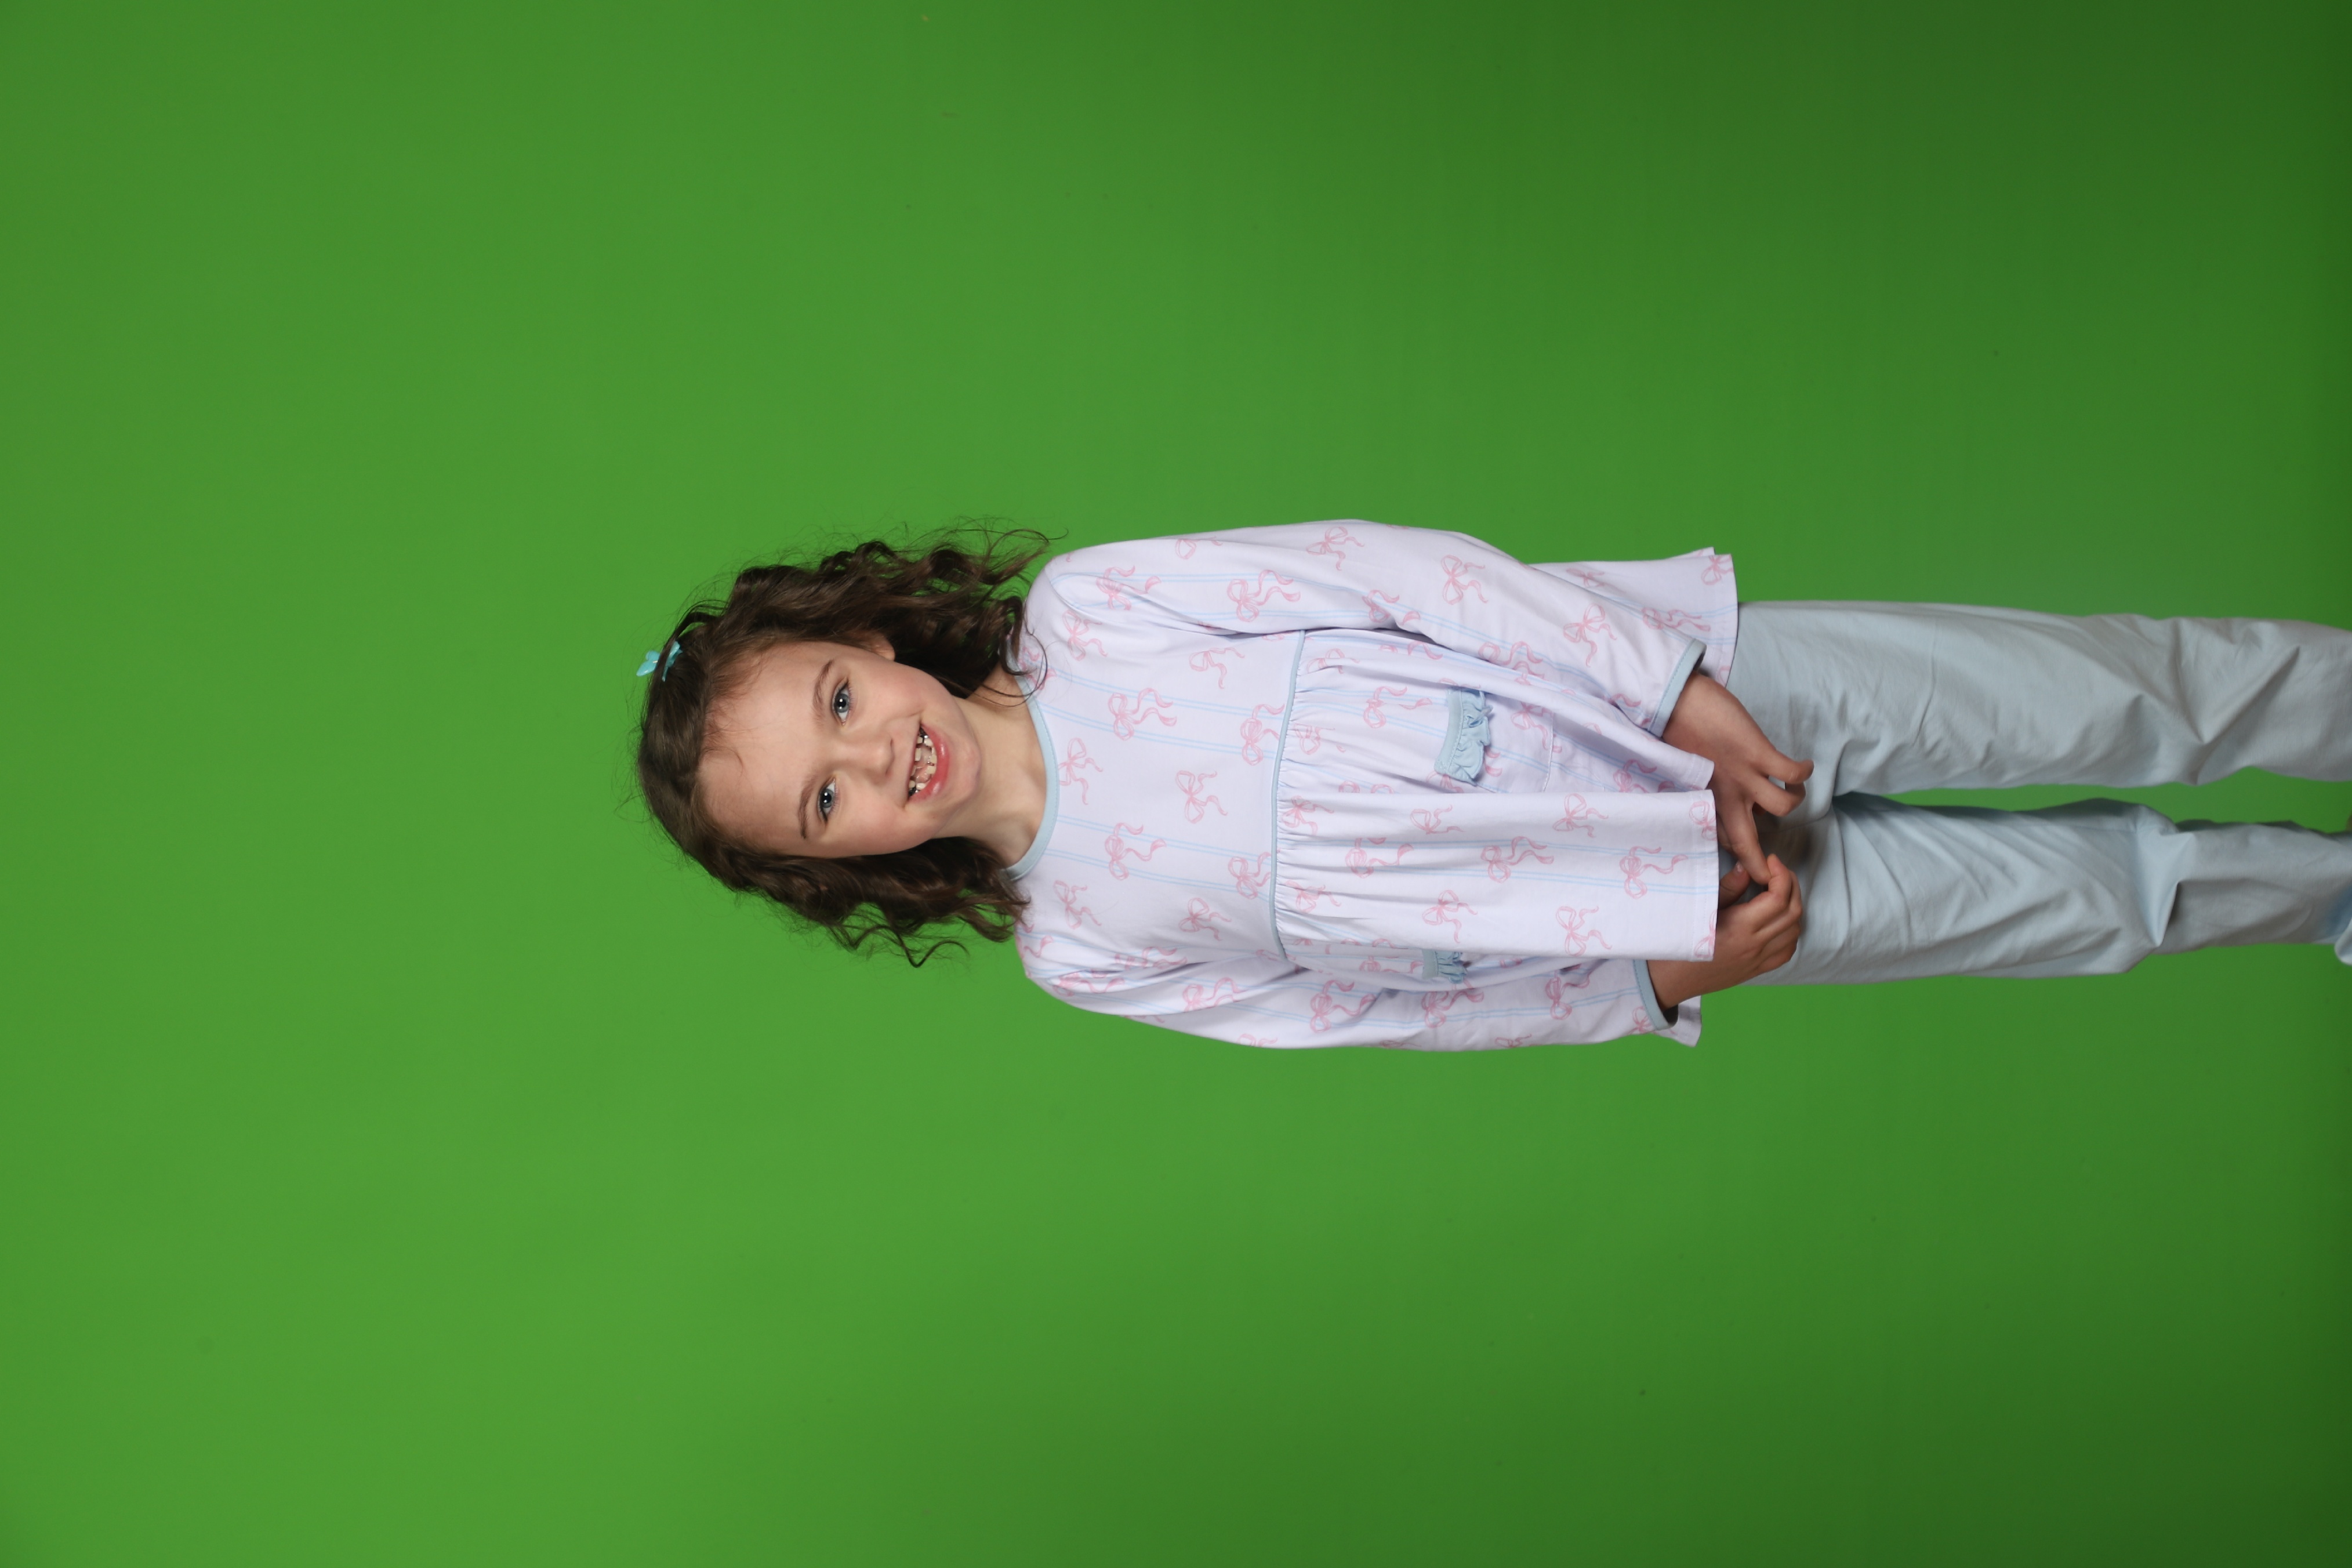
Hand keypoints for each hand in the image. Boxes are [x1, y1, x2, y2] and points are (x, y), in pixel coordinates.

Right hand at [1646, 855, 1805, 1008]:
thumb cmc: (1676, 943)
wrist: (1667, 981)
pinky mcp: (1757, 969)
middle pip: (1792, 913)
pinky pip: (1787, 951)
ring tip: (1779, 891)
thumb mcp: (1697, 909)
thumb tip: (1747, 867)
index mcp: (1739, 928)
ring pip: (1794, 931)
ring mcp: (1758, 960)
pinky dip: (1790, 932)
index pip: (1778, 898)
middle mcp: (1754, 946)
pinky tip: (1779, 920)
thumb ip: (1727, 888)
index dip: (1781, 875)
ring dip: (1793, 907)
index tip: (1771, 861)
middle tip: (1777, 870)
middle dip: (1791, 885)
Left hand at [1660, 672, 1813, 882]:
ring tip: (1793, 789)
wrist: (1675, 701)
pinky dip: (1804, 772)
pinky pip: (1792, 773)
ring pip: (1782, 807)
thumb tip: (1746, 805)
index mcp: (1709, 801)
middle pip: (1747, 841)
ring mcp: (1744, 775)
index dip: (1741, 856)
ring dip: (1794, 801)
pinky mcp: (1758, 753)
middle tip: (1773, 876)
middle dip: (1761, 865)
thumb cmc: (1681, 733)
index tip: (1750, 867)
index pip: (1726, 840)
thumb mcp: (1695, 774)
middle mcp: (1726, 795)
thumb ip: (1716, 793)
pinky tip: (1804, 765)